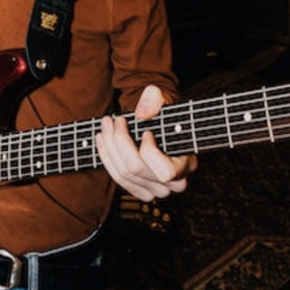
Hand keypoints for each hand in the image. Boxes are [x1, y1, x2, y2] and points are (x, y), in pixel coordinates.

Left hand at [96, 85, 197, 201]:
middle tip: (113, 119)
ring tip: (105, 125)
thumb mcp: (163, 99)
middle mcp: (173, 184)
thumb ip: (154, 99)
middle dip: (119, 140)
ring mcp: (156, 190)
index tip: (146, 131)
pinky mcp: (140, 190)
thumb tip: (141, 114)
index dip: (149, 151)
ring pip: (123, 174)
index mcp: (186, 165)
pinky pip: (118, 178)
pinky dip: (107, 157)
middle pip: (136, 169)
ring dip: (109, 147)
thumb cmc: (163, 113)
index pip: (166, 171)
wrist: (158, 125)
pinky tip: (102, 139)